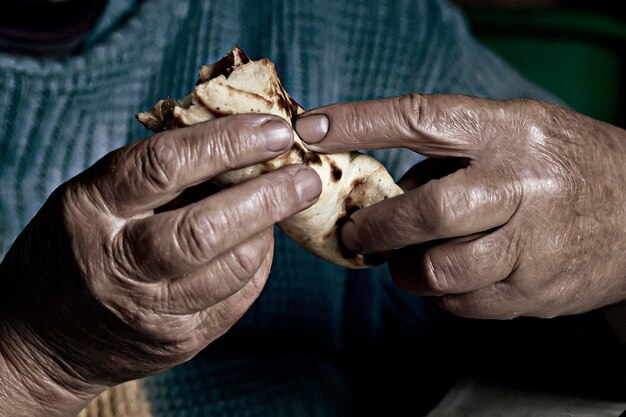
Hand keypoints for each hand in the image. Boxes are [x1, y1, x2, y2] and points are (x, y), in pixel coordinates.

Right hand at [0, 113, 320, 415]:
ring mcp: (151, 311)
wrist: (42, 337)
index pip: (165, 166)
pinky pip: (239, 298)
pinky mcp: (180, 341)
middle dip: (268, 197)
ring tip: (279, 205)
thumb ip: (157, 171)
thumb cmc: (76, 246)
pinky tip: (258, 243)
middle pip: (205, 230)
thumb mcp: (95, 195)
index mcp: (91, 209)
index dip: (227, 143)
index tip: (274, 130)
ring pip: (233, 268)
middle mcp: (118, 264)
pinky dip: (258, 264)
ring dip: (268, 229)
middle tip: (306, 177)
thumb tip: (238, 139)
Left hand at [295, 94, 625, 319]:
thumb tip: (388, 186)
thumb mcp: (516, 131)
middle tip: (359, 231)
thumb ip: (452, 151)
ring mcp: (533, 244)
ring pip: (441, 270)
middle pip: (427, 212)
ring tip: (404, 258)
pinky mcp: (536, 292)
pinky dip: (440, 294)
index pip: (420, 118)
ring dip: (405, 269)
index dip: (359, 123)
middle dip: (379, 226)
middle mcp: (521, 185)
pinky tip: (448, 276)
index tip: (313, 128)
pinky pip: (463, 304)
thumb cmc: (564, 165)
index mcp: (509, 132)